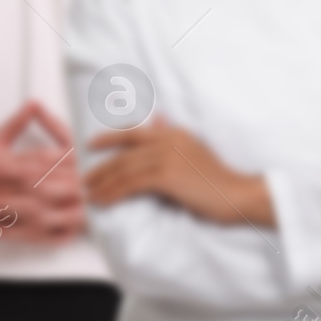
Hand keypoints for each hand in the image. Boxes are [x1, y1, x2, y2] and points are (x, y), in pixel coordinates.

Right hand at [0, 101, 83, 243]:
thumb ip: (17, 123)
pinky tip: (73, 230)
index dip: (59, 163)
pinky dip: (52, 236)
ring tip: (90, 207)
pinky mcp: (5, 234)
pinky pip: (31, 238)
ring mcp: (1, 217)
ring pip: (37, 217)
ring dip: (66, 213)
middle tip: (92, 183)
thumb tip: (35, 102)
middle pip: (40, 191)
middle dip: (67, 187)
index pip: (34, 164)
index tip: (80, 160)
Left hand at [86, 119, 271, 226]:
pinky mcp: (166, 176)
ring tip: (91, 193)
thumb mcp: (194, 150)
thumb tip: (157, 119)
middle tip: (86, 180)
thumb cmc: (215, 177)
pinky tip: (103, 201)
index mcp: (175, 133)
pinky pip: (131, 185)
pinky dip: (113, 193)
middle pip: (125, 153)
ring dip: (104, 183)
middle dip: (102, 167)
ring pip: (125, 170)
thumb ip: (172, 136)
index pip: (135, 132)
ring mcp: (168, 157)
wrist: (235, 193)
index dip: (110, 137)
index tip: (92, 143)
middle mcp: (169, 141)